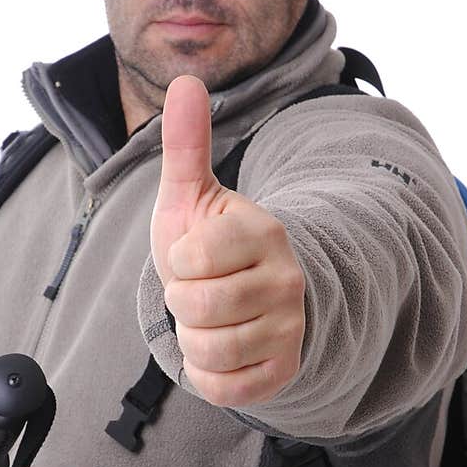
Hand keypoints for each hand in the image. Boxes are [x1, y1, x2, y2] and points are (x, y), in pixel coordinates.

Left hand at [150, 74, 305, 406]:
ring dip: (193, 338)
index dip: (177, 262)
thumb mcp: (192, 197)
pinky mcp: (284, 370)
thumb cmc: (210, 246)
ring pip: (208, 348)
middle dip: (180, 302)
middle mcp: (286, 279)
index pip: (193, 258)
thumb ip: (186, 145)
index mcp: (263, 231)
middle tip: (199, 291)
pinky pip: (224, 387)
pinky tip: (222, 349)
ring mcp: (289, 327)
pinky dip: (208, 374)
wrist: (245, 300)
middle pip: (195, 306)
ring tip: (210, 319)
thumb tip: (185, 80)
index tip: (193, 257)